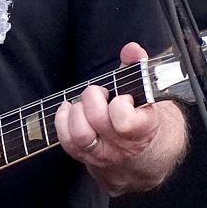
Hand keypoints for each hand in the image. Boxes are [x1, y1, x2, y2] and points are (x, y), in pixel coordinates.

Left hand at [58, 42, 185, 194]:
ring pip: (80, 135)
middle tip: (99, 93)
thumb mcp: (143, 91)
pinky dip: (62, 120)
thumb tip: (131, 49)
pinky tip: (69, 109)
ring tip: (83, 104)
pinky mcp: (85, 158)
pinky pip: (66, 141)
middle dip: (93, 98)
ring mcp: (103, 156)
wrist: (141, 153)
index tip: (123, 97)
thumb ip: (137, 66)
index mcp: (144, 129)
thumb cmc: (139, 115)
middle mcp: (123, 147)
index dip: (119, 104)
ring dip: (77, 111)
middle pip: (97, 121)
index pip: (125, 121)